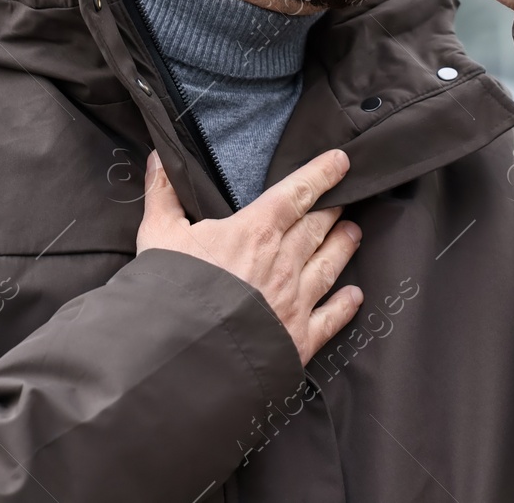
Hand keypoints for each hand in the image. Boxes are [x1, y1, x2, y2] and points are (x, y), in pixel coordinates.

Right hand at [136, 149, 363, 362]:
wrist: (182, 353)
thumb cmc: (170, 290)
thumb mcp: (158, 235)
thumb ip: (163, 194)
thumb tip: (160, 159)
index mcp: (255, 232)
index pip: (296, 194)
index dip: (321, 174)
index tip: (341, 161)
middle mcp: (283, 262)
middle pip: (317, 227)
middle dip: (333, 211)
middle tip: (346, 199)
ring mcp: (295, 301)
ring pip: (329, 265)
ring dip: (343, 246)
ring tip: (354, 233)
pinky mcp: (298, 339)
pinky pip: (330, 318)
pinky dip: (345, 305)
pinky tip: (355, 296)